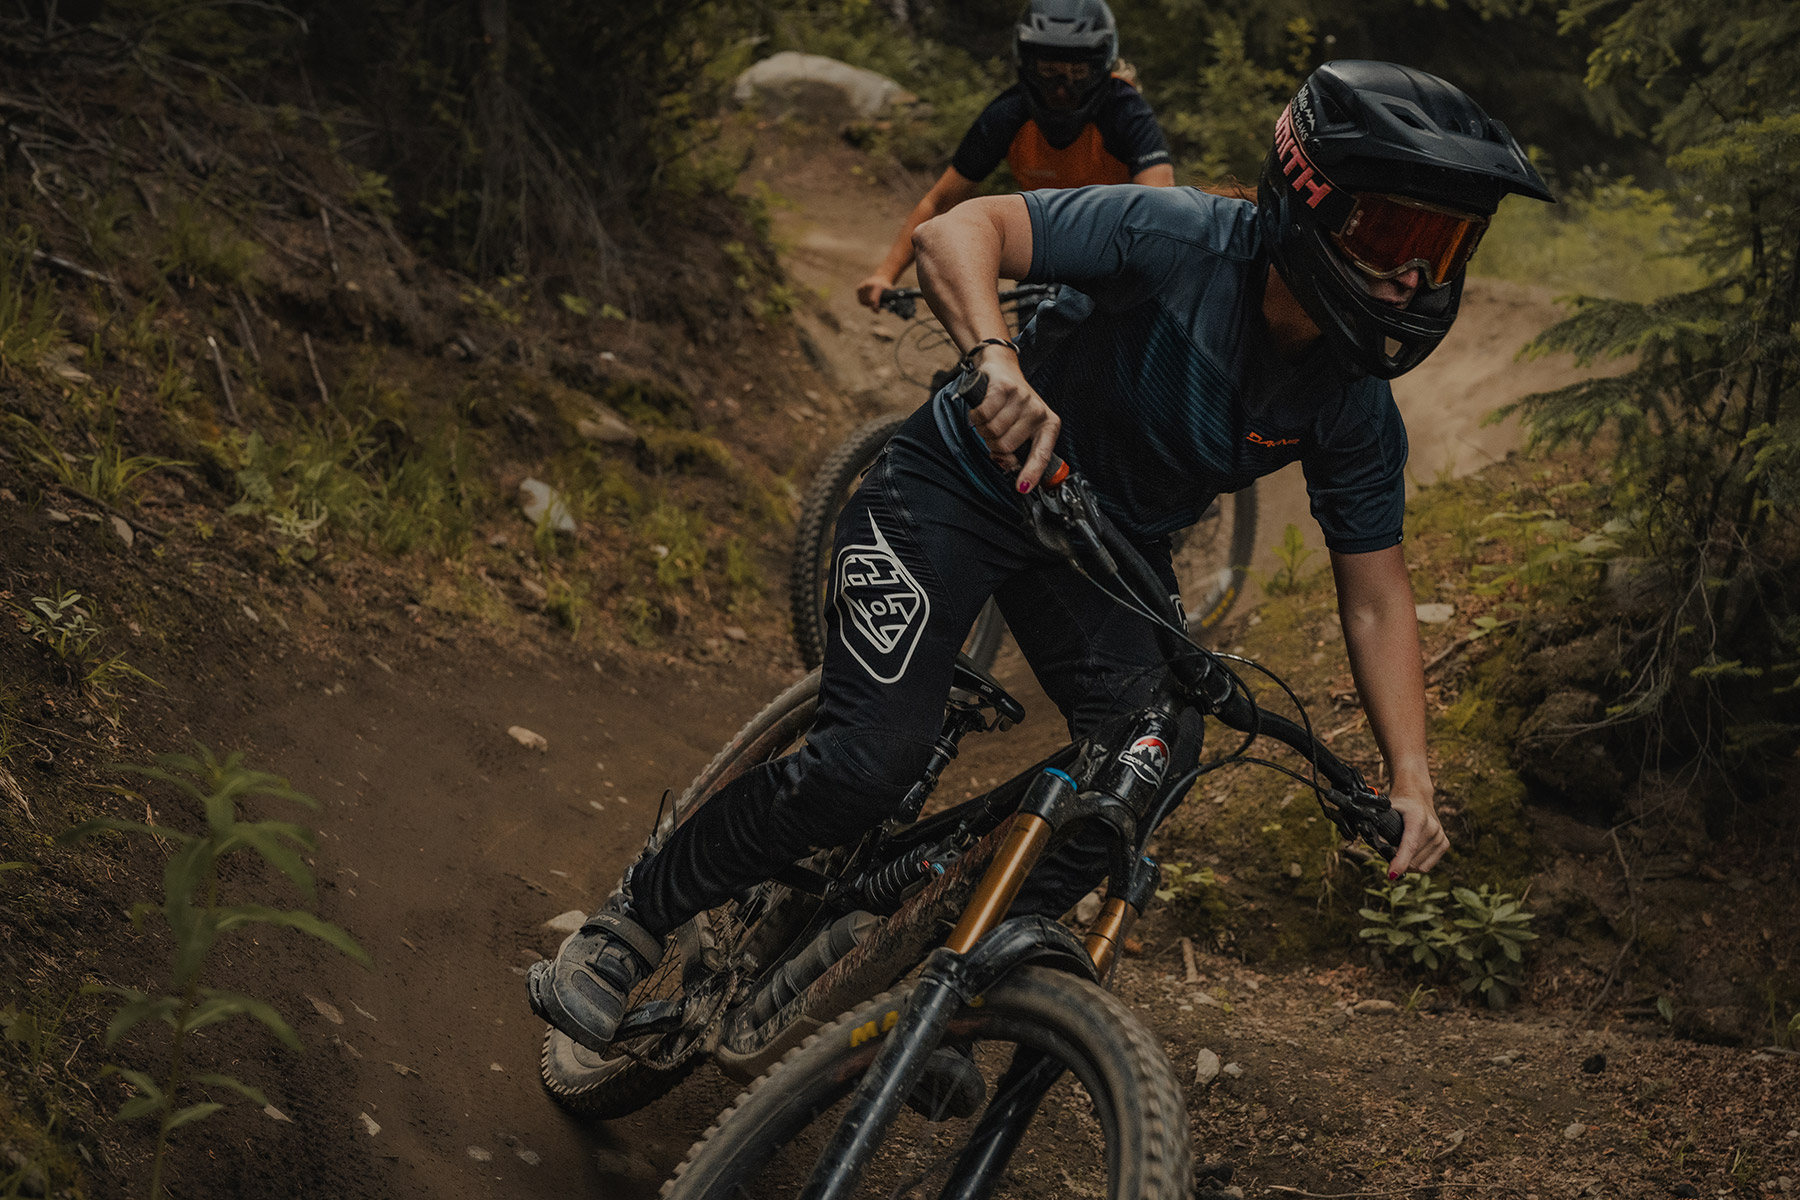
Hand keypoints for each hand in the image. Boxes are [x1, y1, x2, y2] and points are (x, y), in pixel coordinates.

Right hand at [856, 274, 894, 309]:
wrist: (880, 278)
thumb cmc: (886, 287)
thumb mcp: (889, 292)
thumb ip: (888, 300)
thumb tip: (887, 309)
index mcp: (877, 286)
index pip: (874, 299)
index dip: (875, 307)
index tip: (877, 312)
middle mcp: (868, 285)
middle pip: (868, 301)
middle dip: (872, 306)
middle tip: (876, 308)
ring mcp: (863, 286)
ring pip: (863, 302)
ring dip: (868, 304)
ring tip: (872, 303)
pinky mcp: (859, 288)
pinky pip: (860, 300)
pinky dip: (864, 302)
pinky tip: (868, 300)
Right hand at [965, 347, 1060, 491]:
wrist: (1002, 367)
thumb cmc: (1011, 402)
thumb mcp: (1021, 426)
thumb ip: (1015, 449)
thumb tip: (1006, 466)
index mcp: (1048, 425)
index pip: (1042, 454)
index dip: (1031, 472)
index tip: (1022, 488)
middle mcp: (1038, 412)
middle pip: (1006, 446)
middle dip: (993, 444)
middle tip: (993, 433)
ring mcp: (1022, 399)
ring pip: (993, 431)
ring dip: (983, 429)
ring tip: (988, 419)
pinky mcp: (1004, 388)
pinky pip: (983, 415)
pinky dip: (975, 417)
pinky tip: (980, 411)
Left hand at [1384, 787, 1446, 877]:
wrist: (1417, 796)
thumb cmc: (1398, 806)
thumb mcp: (1385, 813)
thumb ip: (1379, 830)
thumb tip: (1377, 848)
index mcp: (1417, 818)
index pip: (1410, 845)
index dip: (1400, 862)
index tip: (1390, 875)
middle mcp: (1432, 827)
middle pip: (1413, 860)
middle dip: (1397, 862)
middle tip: (1388, 852)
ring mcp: (1440, 836)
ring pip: (1420, 866)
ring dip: (1406, 865)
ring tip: (1399, 852)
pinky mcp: (1444, 844)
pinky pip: (1427, 866)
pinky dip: (1415, 865)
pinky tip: (1409, 856)